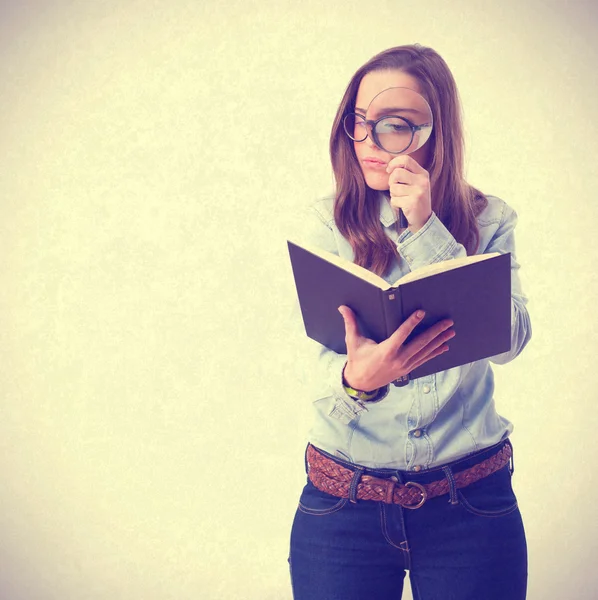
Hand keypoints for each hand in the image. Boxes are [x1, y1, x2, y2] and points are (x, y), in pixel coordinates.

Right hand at [339, 306, 454, 391]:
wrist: (360, 383)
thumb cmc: (357, 360)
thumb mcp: (353, 342)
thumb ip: (350, 323)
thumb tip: (342, 307)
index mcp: (385, 351)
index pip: (402, 334)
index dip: (412, 323)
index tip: (422, 312)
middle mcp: (398, 359)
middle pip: (420, 343)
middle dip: (435, 332)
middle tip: (447, 322)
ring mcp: (404, 366)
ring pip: (425, 352)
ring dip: (439, 341)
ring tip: (450, 332)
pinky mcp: (407, 370)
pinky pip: (424, 360)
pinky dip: (435, 353)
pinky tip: (444, 346)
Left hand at [386, 155, 431, 232]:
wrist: (423, 219)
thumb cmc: (414, 199)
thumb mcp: (415, 183)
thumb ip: (405, 174)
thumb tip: (390, 168)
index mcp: (422, 174)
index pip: (406, 159)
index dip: (394, 163)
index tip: (389, 170)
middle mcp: (422, 181)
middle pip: (397, 173)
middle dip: (391, 182)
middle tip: (395, 189)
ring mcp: (418, 192)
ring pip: (393, 188)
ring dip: (393, 195)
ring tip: (402, 199)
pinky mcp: (412, 203)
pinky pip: (394, 200)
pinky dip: (395, 204)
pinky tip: (403, 207)